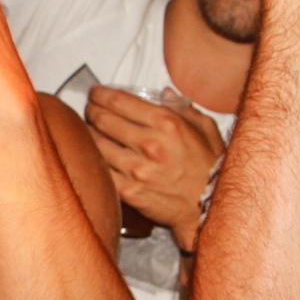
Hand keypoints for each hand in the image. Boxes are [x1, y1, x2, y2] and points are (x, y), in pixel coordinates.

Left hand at [85, 86, 225, 249]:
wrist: (210, 207)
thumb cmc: (210, 168)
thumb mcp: (205, 128)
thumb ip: (183, 107)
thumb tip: (164, 93)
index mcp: (167, 124)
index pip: (121, 102)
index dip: (102, 95)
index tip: (96, 94)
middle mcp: (149, 144)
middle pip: (103, 120)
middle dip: (92, 110)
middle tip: (90, 109)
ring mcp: (137, 169)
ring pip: (96, 143)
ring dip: (89, 133)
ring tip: (89, 129)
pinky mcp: (129, 191)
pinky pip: (101, 170)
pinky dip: (93, 159)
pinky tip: (94, 154)